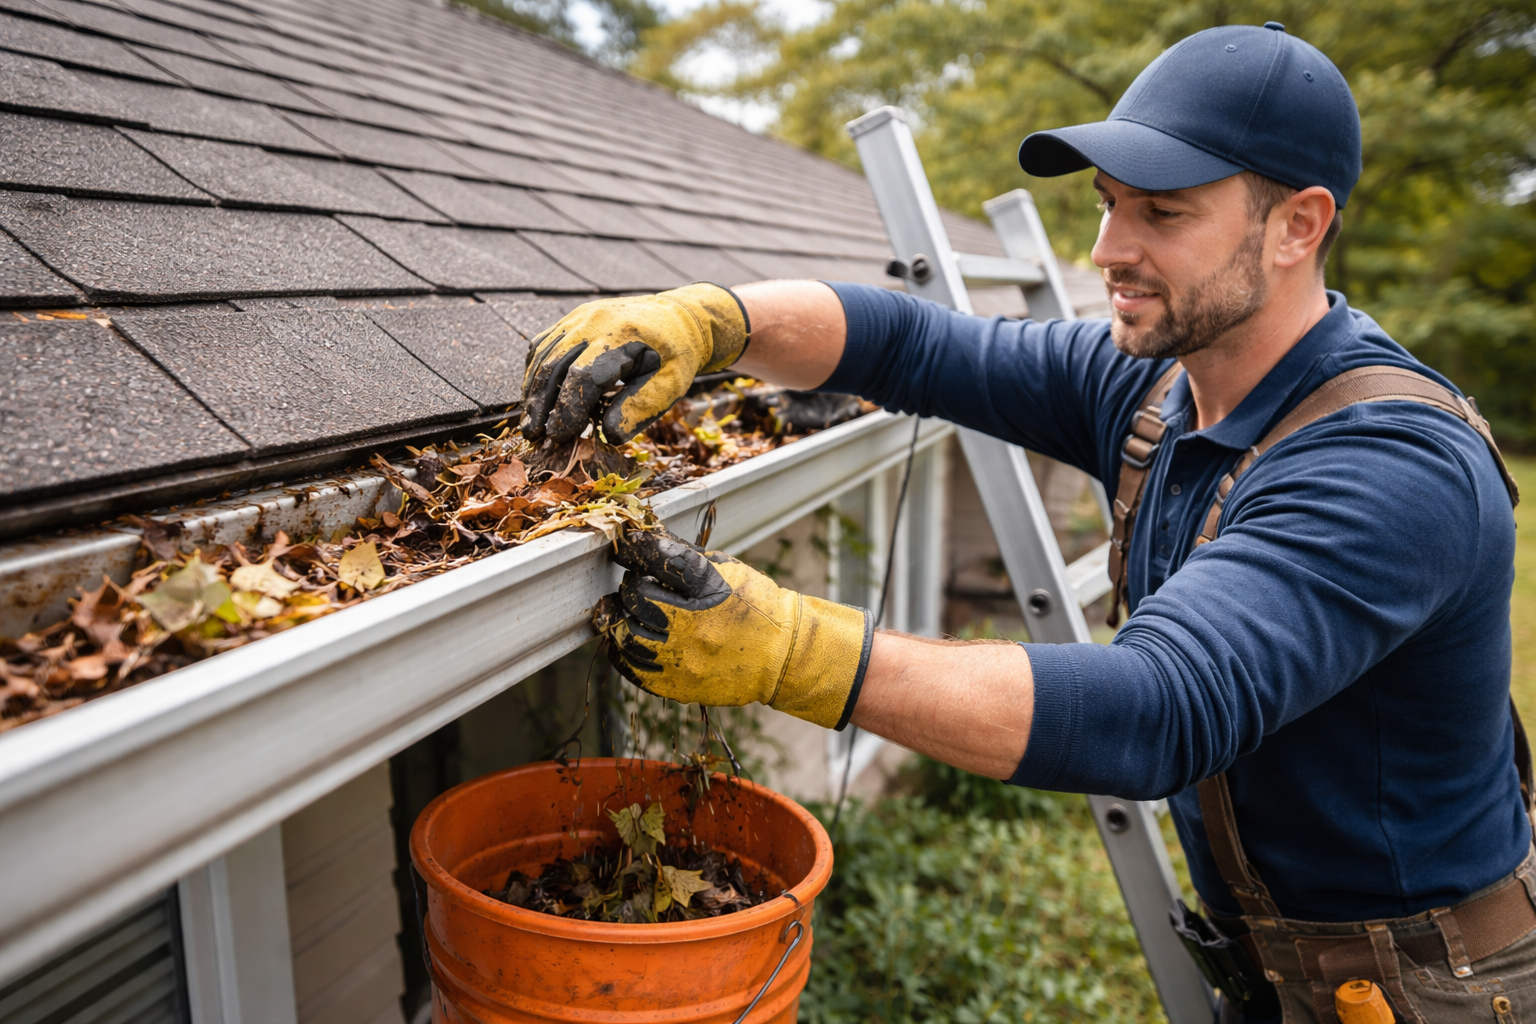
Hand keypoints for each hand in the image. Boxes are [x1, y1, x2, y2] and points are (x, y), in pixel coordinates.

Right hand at [520, 283, 749, 443]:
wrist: (679, 317)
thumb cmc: (676, 356)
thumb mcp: (670, 384)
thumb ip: (640, 408)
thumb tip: (608, 436)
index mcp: (623, 337)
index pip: (584, 377)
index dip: (567, 409)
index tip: (558, 436)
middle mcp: (595, 321)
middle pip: (555, 366)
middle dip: (542, 405)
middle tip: (533, 436)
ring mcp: (581, 317)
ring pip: (544, 355)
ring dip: (533, 391)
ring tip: (529, 422)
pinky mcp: (573, 319)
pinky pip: (545, 344)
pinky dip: (536, 371)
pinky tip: (534, 395)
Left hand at [602, 527, 871, 729]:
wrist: (782, 657)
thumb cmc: (756, 608)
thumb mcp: (729, 571)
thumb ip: (687, 559)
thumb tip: (647, 544)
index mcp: (710, 590)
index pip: (662, 560)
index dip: (637, 548)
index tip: (626, 546)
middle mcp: (693, 626)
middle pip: (637, 596)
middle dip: (632, 585)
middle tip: (640, 584)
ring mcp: (682, 660)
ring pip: (626, 633)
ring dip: (623, 616)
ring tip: (632, 610)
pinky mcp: (675, 685)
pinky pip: (630, 667)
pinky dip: (623, 648)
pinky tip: (631, 636)